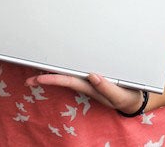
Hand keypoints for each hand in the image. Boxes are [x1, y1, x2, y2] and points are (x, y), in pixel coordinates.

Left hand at [25, 73, 144, 114]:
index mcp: (89, 86)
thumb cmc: (126, 96)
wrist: (135, 99)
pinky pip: (76, 71)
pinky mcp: (94, 75)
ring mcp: (89, 79)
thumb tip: (92, 76)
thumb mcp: (117, 95)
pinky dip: (65, 68)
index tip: (38, 79)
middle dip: (45, 78)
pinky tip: (60, 64)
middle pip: (62, 78)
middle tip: (29, 79)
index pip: (66, 80)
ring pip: (67, 75)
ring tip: (38, 72)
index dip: (52, 78)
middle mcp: (86, 81)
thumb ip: (106, 87)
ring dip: (53, 73)